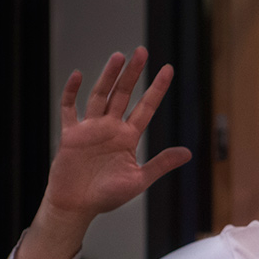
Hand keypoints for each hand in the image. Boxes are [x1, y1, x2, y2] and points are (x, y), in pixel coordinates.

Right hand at [41, 47, 190, 228]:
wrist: (78, 206)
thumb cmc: (108, 197)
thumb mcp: (139, 179)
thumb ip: (161, 164)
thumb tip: (188, 153)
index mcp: (128, 138)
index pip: (146, 107)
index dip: (156, 89)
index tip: (168, 70)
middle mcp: (110, 129)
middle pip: (123, 95)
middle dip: (133, 74)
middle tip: (142, 51)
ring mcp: (90, 129)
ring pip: (100, 95)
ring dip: (108, 77)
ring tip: (119, 56)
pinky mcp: (70, 134)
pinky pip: (69, 109)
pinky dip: (71, 92)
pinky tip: (78, 75)